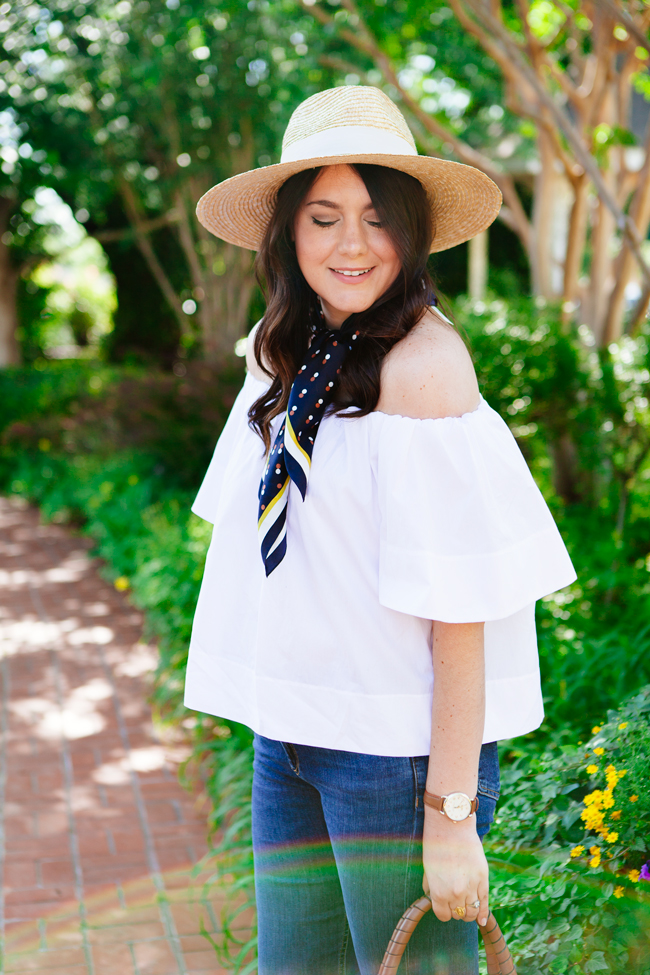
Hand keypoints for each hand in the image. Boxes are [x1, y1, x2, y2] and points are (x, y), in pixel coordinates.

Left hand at [422, 811, 488, 926]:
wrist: (451, 826)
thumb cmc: (435, 845)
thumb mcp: (427, 868)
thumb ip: (430, 887)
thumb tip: (432, 897)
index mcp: (438, 892)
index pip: (443, 916)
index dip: (443, 911)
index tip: (444, 906)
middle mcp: (455, 894)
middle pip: (458, 915)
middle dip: (455, 910)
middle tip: (455, 902)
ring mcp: (470, 887)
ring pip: (472, 912)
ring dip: (469, 912)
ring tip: (466, 906)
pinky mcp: (483, 879)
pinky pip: (484, 902)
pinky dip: (483, 913)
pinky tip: (481, 919)